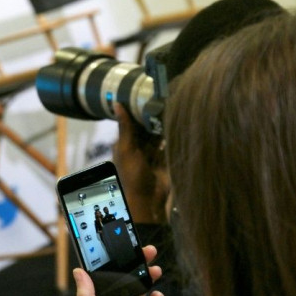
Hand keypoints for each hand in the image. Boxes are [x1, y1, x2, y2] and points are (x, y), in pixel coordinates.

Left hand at [74, 245, 163, 295]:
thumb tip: (78, 272)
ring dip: (148, 279)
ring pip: (141, 290)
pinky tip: (158, 294)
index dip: (113, 264)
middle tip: (145, 251)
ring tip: (154, 269)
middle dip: (136, 266)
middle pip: (127, 281)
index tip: (119, 248)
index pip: (107, 278)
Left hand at [112, 104, 167, 223]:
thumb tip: (116, 104)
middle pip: (147, 129)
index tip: (147, 95)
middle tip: (165, 100)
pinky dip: (172, 137)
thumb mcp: (127, 149)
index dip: (138, 111)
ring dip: (164, 127)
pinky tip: (179, 125)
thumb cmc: (132, 175)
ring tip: (173, 109)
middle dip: (153, 118)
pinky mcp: (164, 160)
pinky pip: (169, 145)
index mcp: (125, 144)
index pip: (132, 123)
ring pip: (158, 136)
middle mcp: (138, 147)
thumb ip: (125, 127)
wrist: (148, 199)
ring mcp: (152, 154)